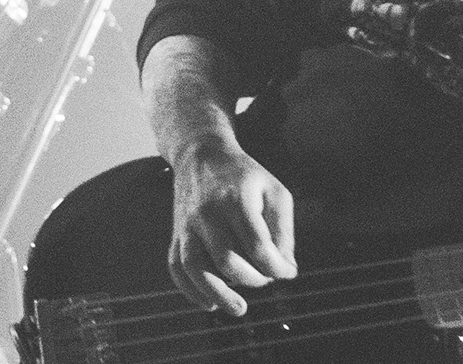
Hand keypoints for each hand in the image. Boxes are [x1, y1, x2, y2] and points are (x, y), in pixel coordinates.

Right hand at [164, 140, 295, 316]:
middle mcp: (207, 214)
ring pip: (194, 267)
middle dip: (254, 280)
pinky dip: (189, 290)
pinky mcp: (176, 234)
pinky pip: (176, 267)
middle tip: (265, 278)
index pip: (257, 247)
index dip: (277, 268)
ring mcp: (187, 225)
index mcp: (235, 200)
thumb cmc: (244, 176)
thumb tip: (285, 269)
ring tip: (239, 308)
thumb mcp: (275, 192)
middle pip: (227, 261)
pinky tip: (209, 303)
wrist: (200, 154)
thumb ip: (284, 231)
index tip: (286, 271)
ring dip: (217, 294)